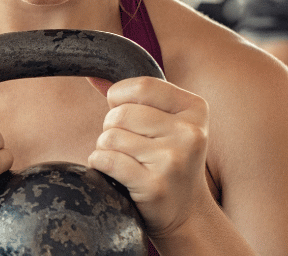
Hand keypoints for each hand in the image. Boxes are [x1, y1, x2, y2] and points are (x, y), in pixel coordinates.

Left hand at [87, 76, 209, 237]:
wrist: (186, 213)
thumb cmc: (168, 160)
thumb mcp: (165, 123)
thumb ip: (131, 96)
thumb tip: (91, 75)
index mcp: (195, 109)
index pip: (141, 86)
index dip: (119, 98)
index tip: (125, 114)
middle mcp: (190, 132)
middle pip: (120, 113)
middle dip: (111, 128)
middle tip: (127, 146)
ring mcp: (174, 160)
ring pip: (110, 137)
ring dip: (106, 148)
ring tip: (126, 161)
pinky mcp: (155, 185)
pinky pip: (106, 160)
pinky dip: (100, 164)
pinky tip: (117, 173)